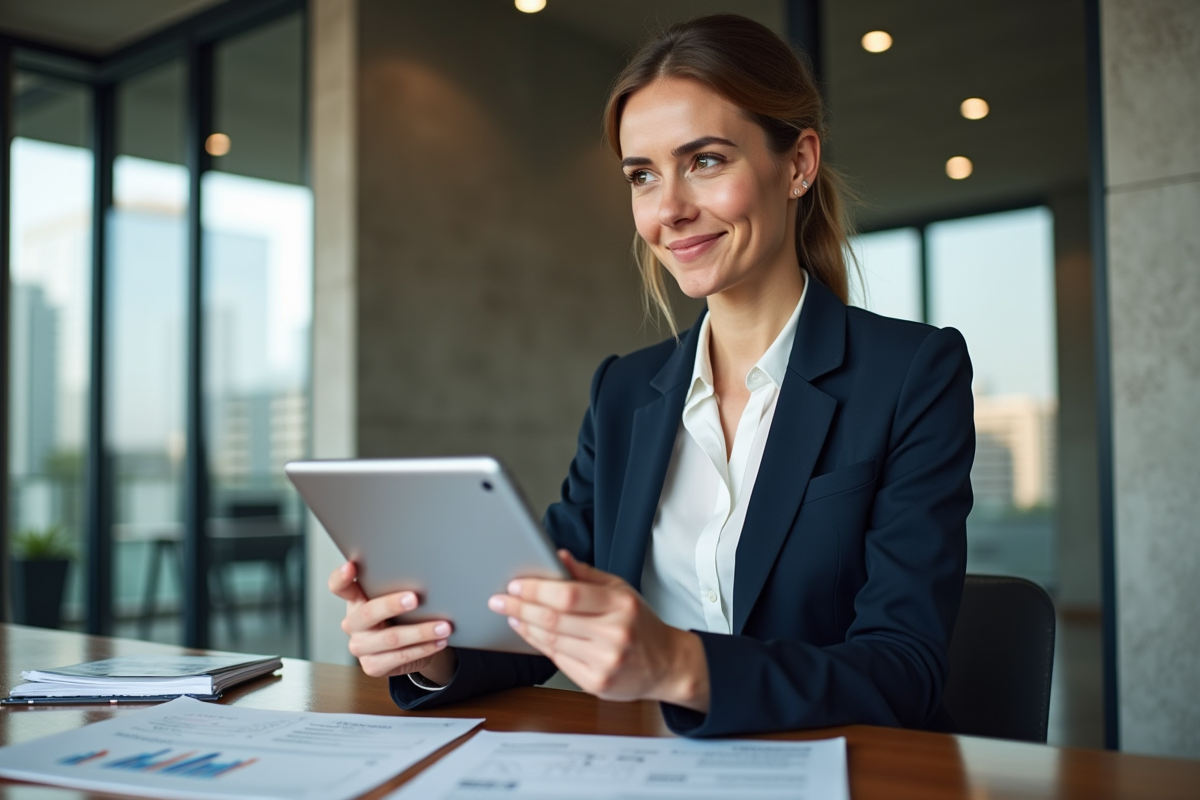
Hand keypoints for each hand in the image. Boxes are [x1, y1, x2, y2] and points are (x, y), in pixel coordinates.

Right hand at [327, 561, 458, 683]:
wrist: (408, 648)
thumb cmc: (401, 615)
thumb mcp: (395, 598)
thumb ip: (396, 587)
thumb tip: (424, 575)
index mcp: (355, 600)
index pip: (339, 586)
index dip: (341, 577)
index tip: (351, 566)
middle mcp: (353, 623)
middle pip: (368, 612)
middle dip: (392, 604)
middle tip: (415, 598)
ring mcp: (360, 647)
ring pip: (391, 638)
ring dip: (421, 632)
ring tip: (443, 626)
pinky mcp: (372, 666)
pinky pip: (401, 657)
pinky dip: (424, 648)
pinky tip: (440, 641)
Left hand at [487, 550, 708, 711]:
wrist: (667, 665)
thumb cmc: (642, 624)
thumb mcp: (622, 590)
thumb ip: (588, 575)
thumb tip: (558, 557)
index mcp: (621, 606)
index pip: (568, 595)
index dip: (537, 590)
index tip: (516, 585)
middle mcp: (614, 635)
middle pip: (554, 619)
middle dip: (520, 607)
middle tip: (499, 599)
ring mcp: (604, 662)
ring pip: (552, 641)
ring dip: (525, 626)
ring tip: (511, 614)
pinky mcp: (596, 683)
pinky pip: (557, 661)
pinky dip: (539, 644)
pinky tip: (529, 632)